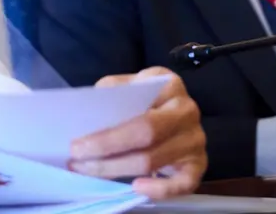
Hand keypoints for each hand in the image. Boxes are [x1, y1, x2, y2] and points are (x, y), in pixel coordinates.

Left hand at [67, 67, 206, 199]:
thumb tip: (85, 117)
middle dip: (107, 154)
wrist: (172, 106)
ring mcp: (195, 139)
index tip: (77, 145)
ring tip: (89, 171)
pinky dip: (160, 189)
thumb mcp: (127, 85)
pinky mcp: (199, 163)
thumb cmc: (143, 96)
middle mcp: (187, 111)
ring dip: (117, 171)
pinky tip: (136, 187)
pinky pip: (184, 184)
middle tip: (77, 162)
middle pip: (146, 140)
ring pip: (154, 162)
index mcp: (169, 85)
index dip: (107, 136)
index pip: (139, 116)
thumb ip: (109, 95)